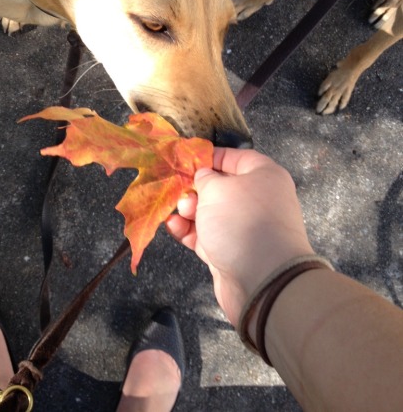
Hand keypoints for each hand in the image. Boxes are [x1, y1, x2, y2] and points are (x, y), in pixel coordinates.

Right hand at [165, 148, 314, 326]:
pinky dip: (188, 230)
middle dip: (194, 188)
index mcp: (264, 176)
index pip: (235, 157)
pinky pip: (206, 234)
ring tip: (180, 212)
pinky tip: (173, 226)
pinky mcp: (230, 250)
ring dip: (188, 210)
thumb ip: (204, 178)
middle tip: (180, 191)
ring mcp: (243, 227)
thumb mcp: (217, 189)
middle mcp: (257, 199)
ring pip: (209, 211)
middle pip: (219, 186)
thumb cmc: (241, 222)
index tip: (185, 159)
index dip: (209, 156)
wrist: (262, 281)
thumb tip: (203, 177)